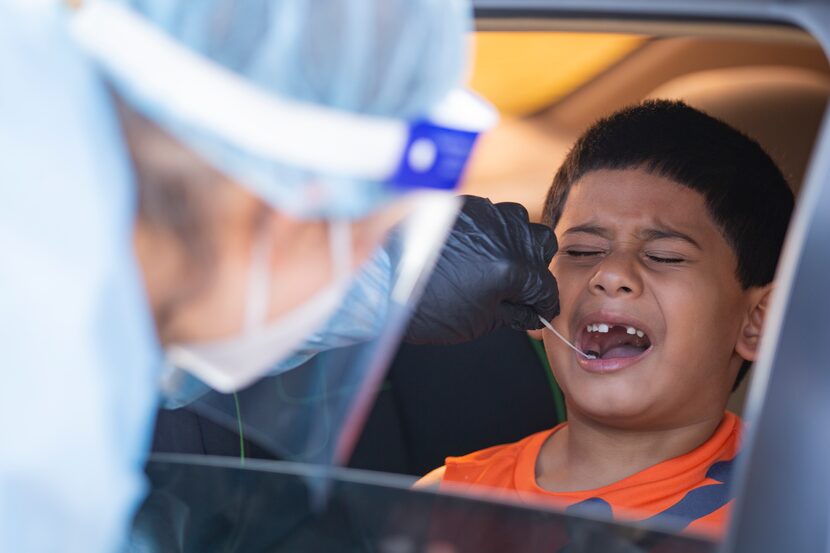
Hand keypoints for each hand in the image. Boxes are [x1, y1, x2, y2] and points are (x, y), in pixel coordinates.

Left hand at [405, 195, 558, 344]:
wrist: (380, 284)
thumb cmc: (425, 308)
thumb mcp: (477, 321)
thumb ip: (513, 314)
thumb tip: (532, 313)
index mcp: (510, 269)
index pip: (545, 284)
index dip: (546, 302)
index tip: (542, 308)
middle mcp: (501, 235)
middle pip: (542, 243)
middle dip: (538, 264)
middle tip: (522, 284)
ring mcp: (482, 215)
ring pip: (518, 220)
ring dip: (516, 241)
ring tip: (500, 262)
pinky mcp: (462, 205)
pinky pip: (490, 212)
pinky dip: (490, 230)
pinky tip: (477, 249)